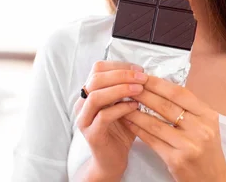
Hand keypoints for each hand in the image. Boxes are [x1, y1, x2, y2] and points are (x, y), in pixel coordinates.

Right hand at [74, 60, 148, 178]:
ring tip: (139, 89)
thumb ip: (128, 88)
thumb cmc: (121, 129)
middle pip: (96, 79)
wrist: (113, 159)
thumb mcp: (125, 104)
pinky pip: (103, 116)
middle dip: (121, 74)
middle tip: (141, 77)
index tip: (139, 69)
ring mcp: (84, 119)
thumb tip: (143, 72)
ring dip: (120, 89)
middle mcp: (82, 103)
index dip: (119, 66)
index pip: (98, 69)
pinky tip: (135, 107)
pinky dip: (121, 108)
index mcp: (89, 92)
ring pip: (96, 96)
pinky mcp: (91, 134)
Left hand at [122, 76, 225, 181]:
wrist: (212, 180)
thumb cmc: (206, 150)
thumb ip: (188, 108)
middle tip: (128, 86)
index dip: (159, 84)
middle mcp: (200, 128)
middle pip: (166, 106)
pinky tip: (128, 121)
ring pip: (155, 123)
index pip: (180, 93)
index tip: (143, 76)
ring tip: (123, 103)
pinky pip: (152, 140)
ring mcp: (189, 145)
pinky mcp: (176, 160)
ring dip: (136, 112)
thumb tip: (161, 87)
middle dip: (144, 94)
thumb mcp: (204, 125)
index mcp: (207, 115)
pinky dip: (138, 129)